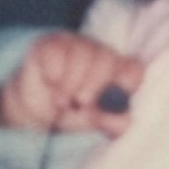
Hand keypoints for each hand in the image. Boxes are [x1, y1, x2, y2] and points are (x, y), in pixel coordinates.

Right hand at [0, 33, 143, 135]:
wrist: (34, 110)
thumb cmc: (72, 112)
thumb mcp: (91, 121)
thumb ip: (110, 121)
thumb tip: (124, 124)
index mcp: (119, 71)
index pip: (134, 69)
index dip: (127, 83)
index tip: (113, 100)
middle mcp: (102, 54)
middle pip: (108, 59)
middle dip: (95, 84)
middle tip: (81, 103)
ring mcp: (78, 45)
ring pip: (82, 54)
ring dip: (71, 83)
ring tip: (62, 102)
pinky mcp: (52, 44)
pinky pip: (56, 51)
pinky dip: (53, 71)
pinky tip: (51, 82)